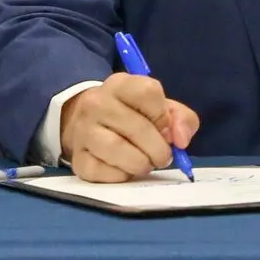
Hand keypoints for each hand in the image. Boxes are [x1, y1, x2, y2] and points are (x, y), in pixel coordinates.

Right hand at [60, 71, 199, 182]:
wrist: (88, 125)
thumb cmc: (131, 115)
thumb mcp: (159, 107)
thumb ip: (181, 118)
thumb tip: (181, 140)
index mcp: (120, 84)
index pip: (148, 92)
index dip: (164, 116)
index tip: (167, 130)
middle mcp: (96, 103)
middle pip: (138, 127)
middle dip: (159, 149)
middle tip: (163, 157)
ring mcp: (83, 131)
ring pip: (118, 150)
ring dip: (141, 163)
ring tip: (146, 164)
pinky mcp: (78, 159)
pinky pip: (104, 172)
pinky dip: (122, 175)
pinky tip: (124, 169)